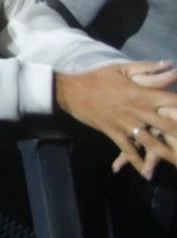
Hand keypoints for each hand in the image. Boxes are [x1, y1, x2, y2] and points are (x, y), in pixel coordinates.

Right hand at [55, 61, 176, 178]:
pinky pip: (129, 151)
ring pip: (152, 143)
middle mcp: (139, 111)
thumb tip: (169, 63)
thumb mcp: (121, 68)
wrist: (70, 90)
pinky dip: (138, 163)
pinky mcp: (114, 133)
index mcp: (143, 94)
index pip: (173, 102)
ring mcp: (127, 124)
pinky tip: (147, 174)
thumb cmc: (96, 77)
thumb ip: (146, 67)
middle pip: (169, 127)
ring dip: (167, 155)